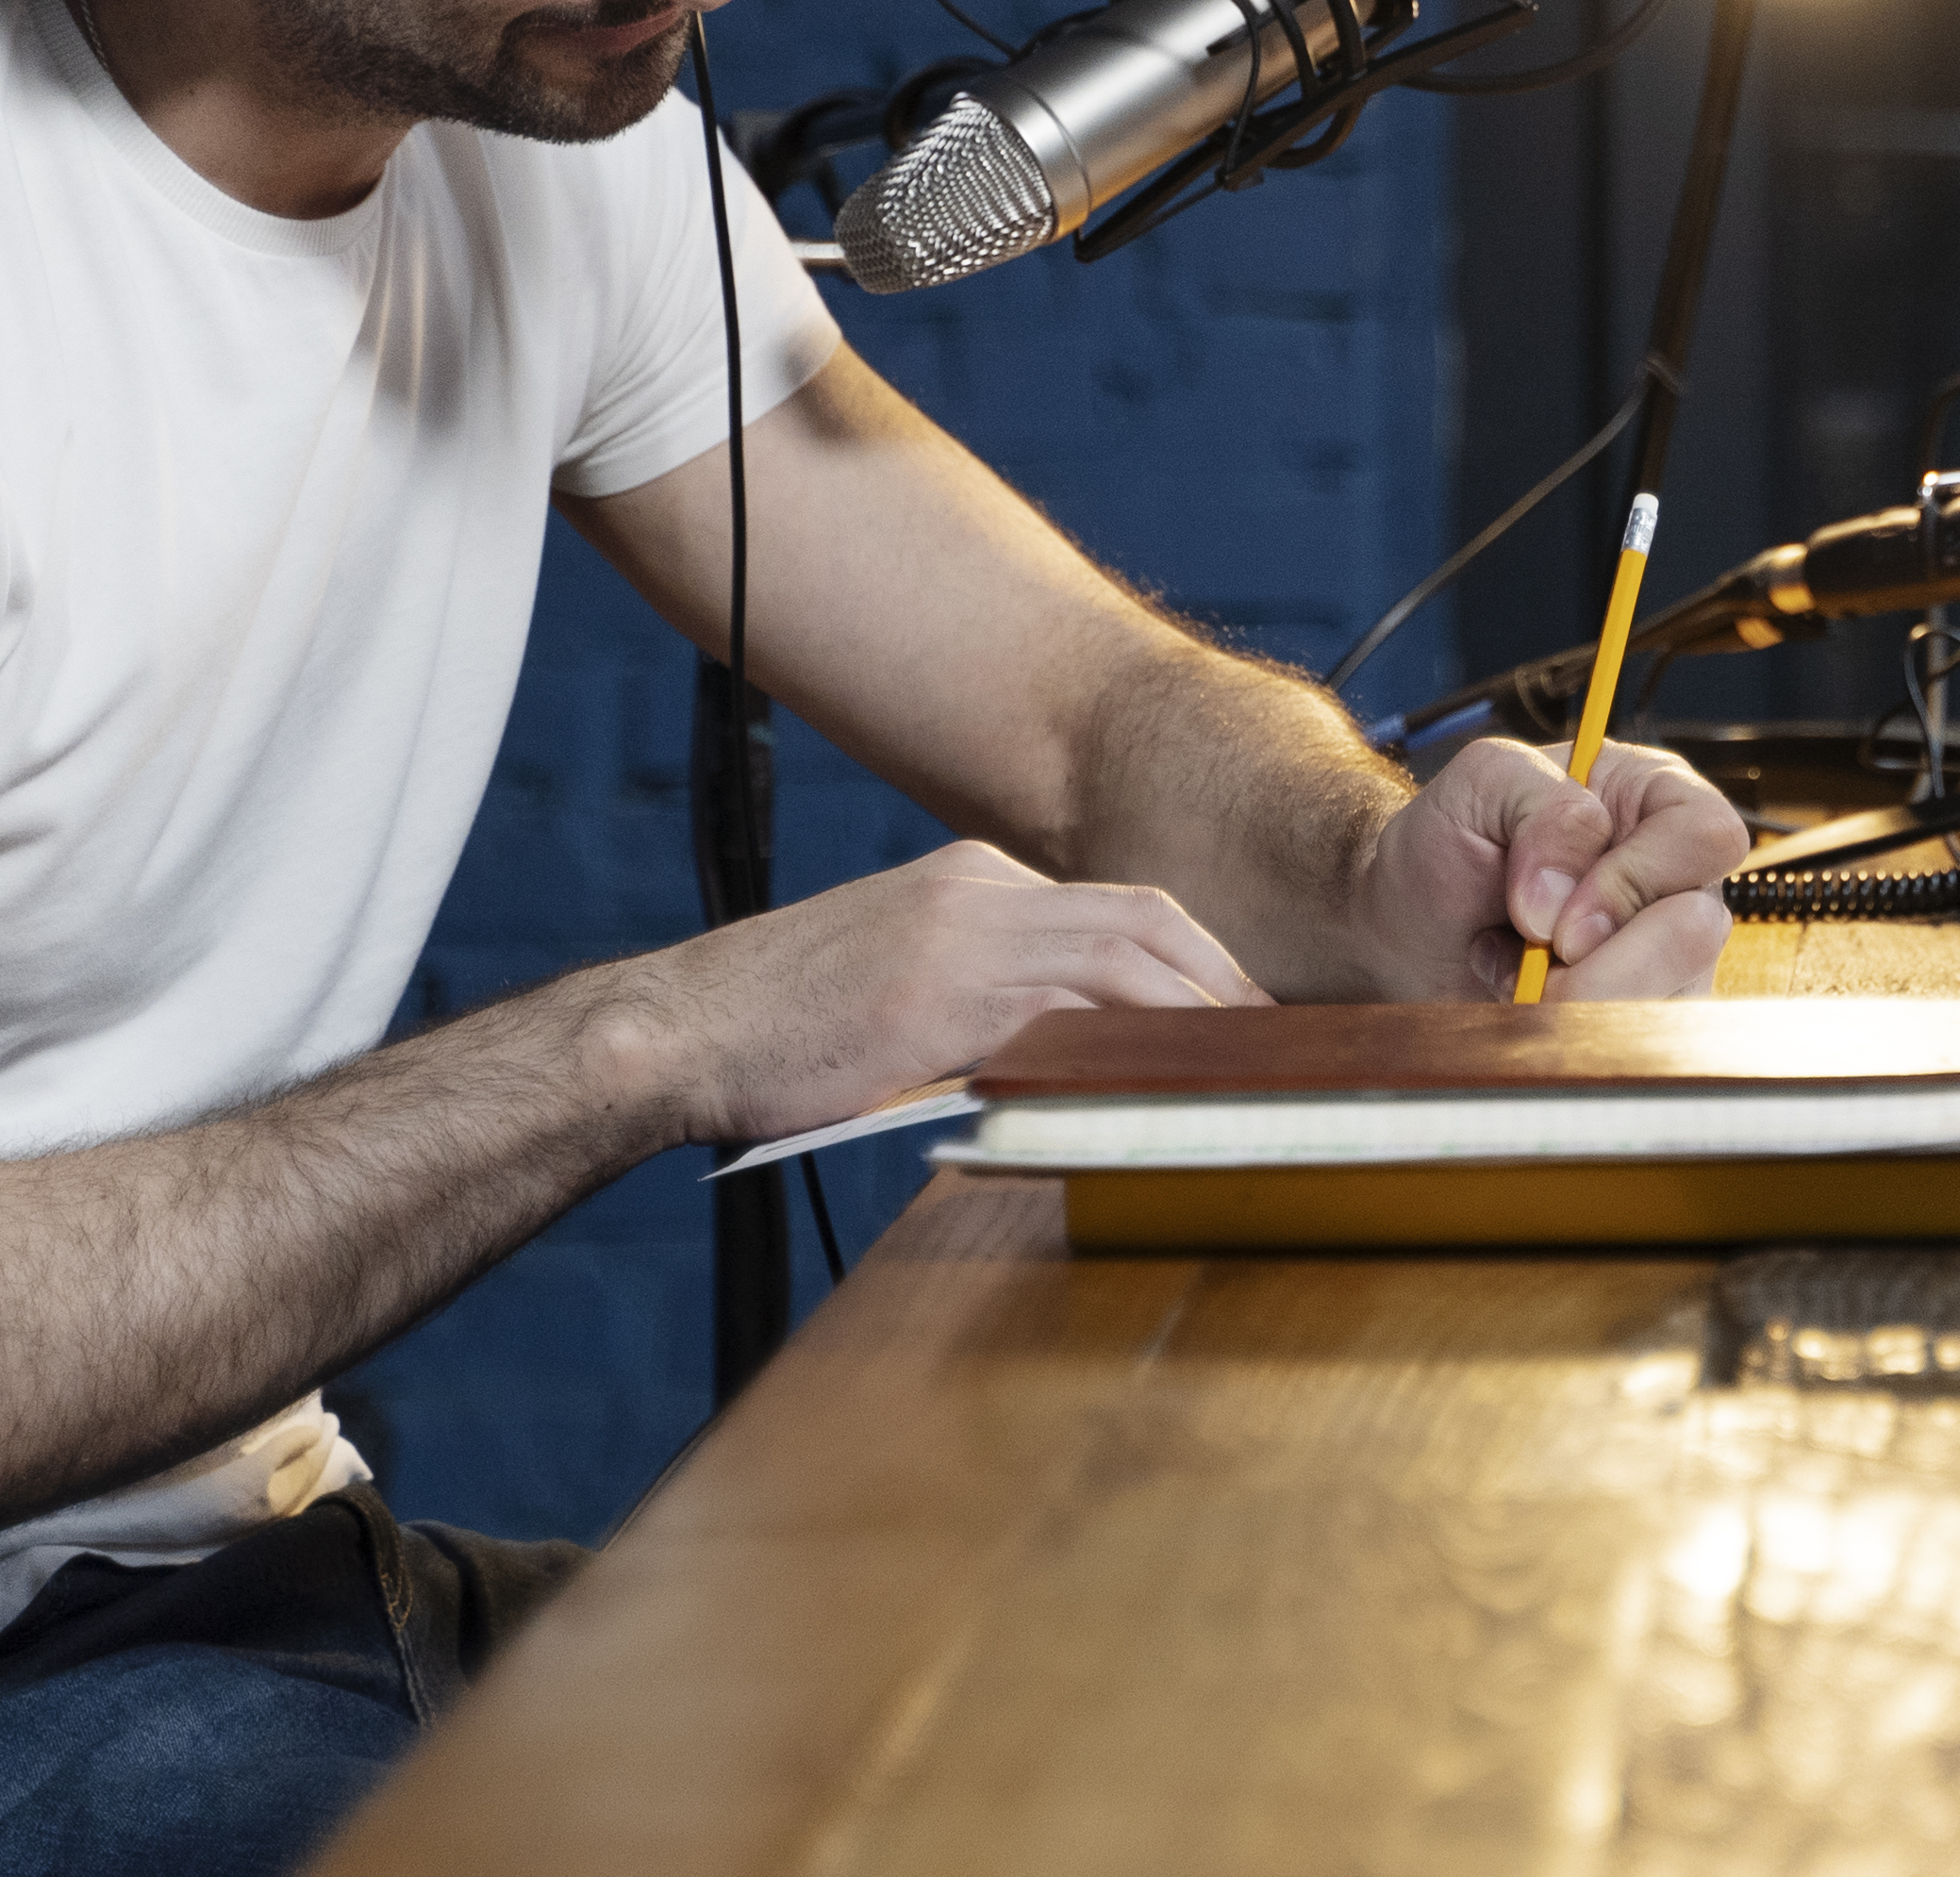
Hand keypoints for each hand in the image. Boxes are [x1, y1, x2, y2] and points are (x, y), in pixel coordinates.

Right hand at [650, 839, 1268, 1145]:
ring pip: (1125, 956)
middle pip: (1143, 919)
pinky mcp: (943, 995)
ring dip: (1201, 1008)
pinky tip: (1174, 1077)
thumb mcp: (900, 991)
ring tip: (1252, 1059)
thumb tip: (1067, 1061)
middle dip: (1222, 977)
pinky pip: (1068, 1011)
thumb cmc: (780, 1027)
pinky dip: (1134, 1041)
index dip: (1191, 960)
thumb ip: (984, 1005)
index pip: (1117, 910)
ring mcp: (963, 936)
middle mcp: (979, 890)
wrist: (680, 1028)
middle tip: (1280, 1035)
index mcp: (972, 882)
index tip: (1236, 1010)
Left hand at [1342, 734, 1749, 999]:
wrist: (1404, 932)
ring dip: (1573, 999)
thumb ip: (1542, 804)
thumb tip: (1571, 894)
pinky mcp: (1648, 1018)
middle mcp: (1675, 878)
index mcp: (1655, 800)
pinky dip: (1567, 1036)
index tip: (1555, 915)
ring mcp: (1668, 956)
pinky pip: (1637, 1047)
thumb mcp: (1480, 784)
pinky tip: (1529, 1004)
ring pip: (1669, 1000)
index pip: (1706, 835)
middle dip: (1597, 960)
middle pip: (1696, 930)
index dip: (1636, 877)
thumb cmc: (1447, 848)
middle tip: (1529, 950)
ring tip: (1519, 971)